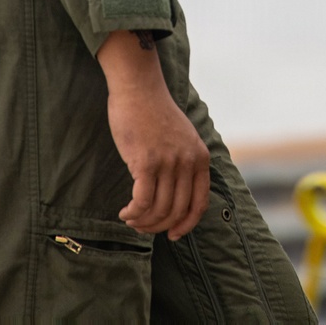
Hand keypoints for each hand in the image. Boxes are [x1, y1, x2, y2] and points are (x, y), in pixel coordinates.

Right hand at [97, 30, 209, 239]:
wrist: (139, 89)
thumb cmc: (155, 113)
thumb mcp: (182, 138)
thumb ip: (184, 163)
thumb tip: (176, 199)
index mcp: (200, 157)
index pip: (199, 204)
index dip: (186, 225)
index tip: (173, 235)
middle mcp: (187, 162)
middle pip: (176, 211)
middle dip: (158, 226)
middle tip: (141, 225)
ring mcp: (168, 162)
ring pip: (158, 210)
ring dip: (142, 221)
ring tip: (130, 218)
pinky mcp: (146, 162)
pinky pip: (142, 202)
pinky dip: (133, 213)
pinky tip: (125, 212)